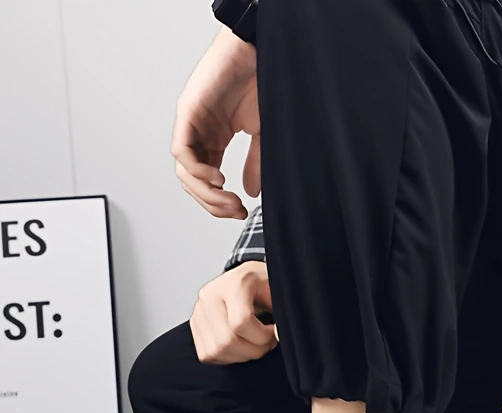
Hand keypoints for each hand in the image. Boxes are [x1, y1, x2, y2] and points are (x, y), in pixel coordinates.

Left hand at [172, 28, 260, 218]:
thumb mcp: (261, 135)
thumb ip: (254, 165)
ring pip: (184, 172)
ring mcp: (191, 124)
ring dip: (205, 193)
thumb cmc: (259, 84)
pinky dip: (198, 171)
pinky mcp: (188, 112)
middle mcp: (199, 133)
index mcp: (213, 139)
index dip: (219, 203)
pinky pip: (182, 151)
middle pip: (192, 182)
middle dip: (213, 203)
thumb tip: (249, 192)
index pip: (206, 182)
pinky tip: (217, 179)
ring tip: (228, 199)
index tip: (239, 211)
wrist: (257, 53)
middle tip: (234, 210)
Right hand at [190, 261, 276, 363]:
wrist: (250, 279)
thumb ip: (283, 314)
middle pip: (226, 340)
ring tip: (255, 343)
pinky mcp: (195, 325)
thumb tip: (279, 336)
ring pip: (216, 350)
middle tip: (266, 342)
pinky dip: (228, 356)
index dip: (263, 337)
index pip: (241, 322)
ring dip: (241, 355)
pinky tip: (241, 345)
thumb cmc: (265, 285)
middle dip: (253, 350)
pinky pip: (207, 354)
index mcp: (233, 283)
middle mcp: (211, 295)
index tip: (273, 333)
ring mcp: (199, 310)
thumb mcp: (278, 293)